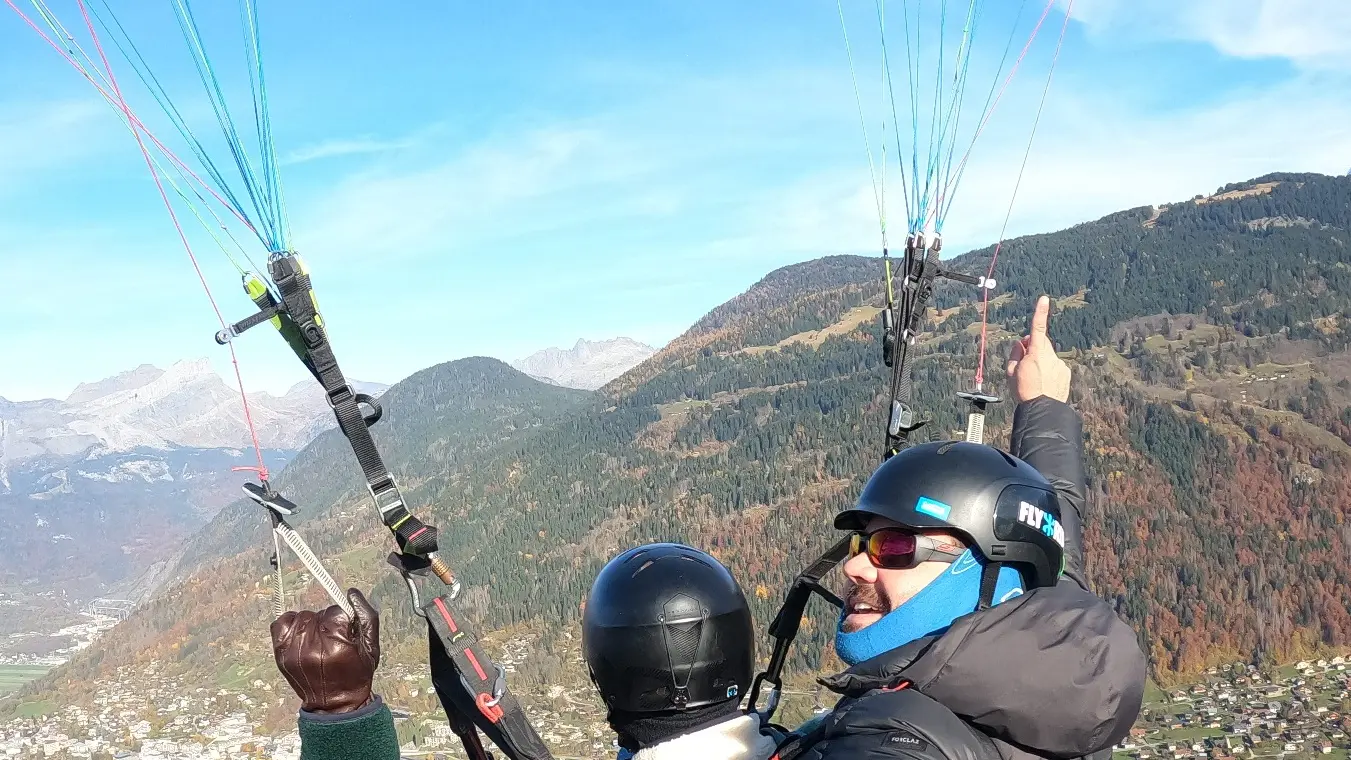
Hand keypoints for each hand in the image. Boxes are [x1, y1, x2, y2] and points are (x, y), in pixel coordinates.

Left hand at [271, 588, 379, 713]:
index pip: (336, 611)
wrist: (335, 705)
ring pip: (302, 617)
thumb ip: (366, 616)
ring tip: (318, 639)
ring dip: (311, 623)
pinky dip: (290, 623)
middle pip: (318, 614)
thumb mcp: (371, 647)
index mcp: (337, 645)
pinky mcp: (281, 655)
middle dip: (327, 622)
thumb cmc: (356, 675)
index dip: (343, 619)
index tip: (345, 632)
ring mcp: (294, 651)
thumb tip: (351, 593)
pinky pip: (280, 623)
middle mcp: (312, 647)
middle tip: (332, 639)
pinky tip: (300, 633)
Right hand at [1006, 295, 1071, 403]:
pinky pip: (1055, 367)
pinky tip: (1044, 384)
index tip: (1044, 299)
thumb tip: (1021, 343)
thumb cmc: (1024, 391)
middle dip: (1032, 348)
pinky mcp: (1065, 373)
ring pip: (1048, 357)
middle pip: (1041, 344)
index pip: (1038, 327)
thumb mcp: (1011, 371)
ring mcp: (1060, 364)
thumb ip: (1015, 353)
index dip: (1040, 312)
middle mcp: (1050, 355)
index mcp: (1036, 352)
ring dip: (1041, 362)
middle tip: (1023, 362)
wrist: (1042, 410)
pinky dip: (1049, 372)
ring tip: (1034, 379)